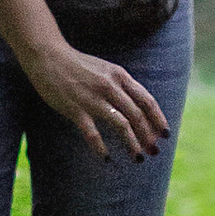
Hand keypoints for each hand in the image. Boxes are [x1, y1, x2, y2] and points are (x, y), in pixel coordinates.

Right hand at [22, 34, 169, 159]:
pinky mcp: (75, 109)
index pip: (146, 100)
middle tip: (154, 151)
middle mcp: (110, 86)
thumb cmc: (78, 65)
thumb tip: (138, 107)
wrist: (48, 57)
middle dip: (148, 136)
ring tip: (137, 157)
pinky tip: (106, 158)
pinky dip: (101, 148)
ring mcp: (92, 98)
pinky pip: (92, 133)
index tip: (165, 134)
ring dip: (132, 143)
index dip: (158, 118)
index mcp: (119, 75)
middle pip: (137, 115)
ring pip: (120, 124)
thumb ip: (121, 85)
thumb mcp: (105, 69)